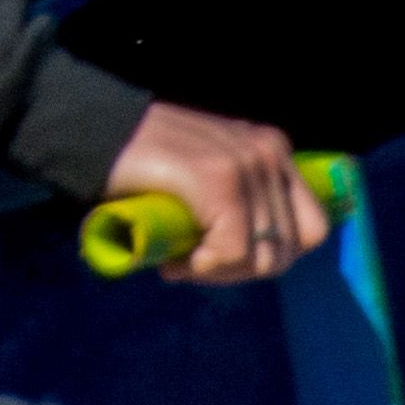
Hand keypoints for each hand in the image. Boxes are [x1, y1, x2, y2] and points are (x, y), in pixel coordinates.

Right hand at [103, 101, 327, 284]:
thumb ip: (244, 195)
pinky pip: (233, 252)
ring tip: (183, 263)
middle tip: (201, 266)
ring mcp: (247, 164)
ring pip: (263, 257)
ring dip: (221, 273)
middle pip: (289, 248)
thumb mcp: (212, 169)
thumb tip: (262, 252)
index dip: (272, 254)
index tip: (227, 259)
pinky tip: (175, 261)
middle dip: (244, 271)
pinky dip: (203, 268)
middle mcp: (269, 153)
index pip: (311, 227)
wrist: (93, 131)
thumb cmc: (148, 160)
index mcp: (274, 149)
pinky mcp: (221, 180)